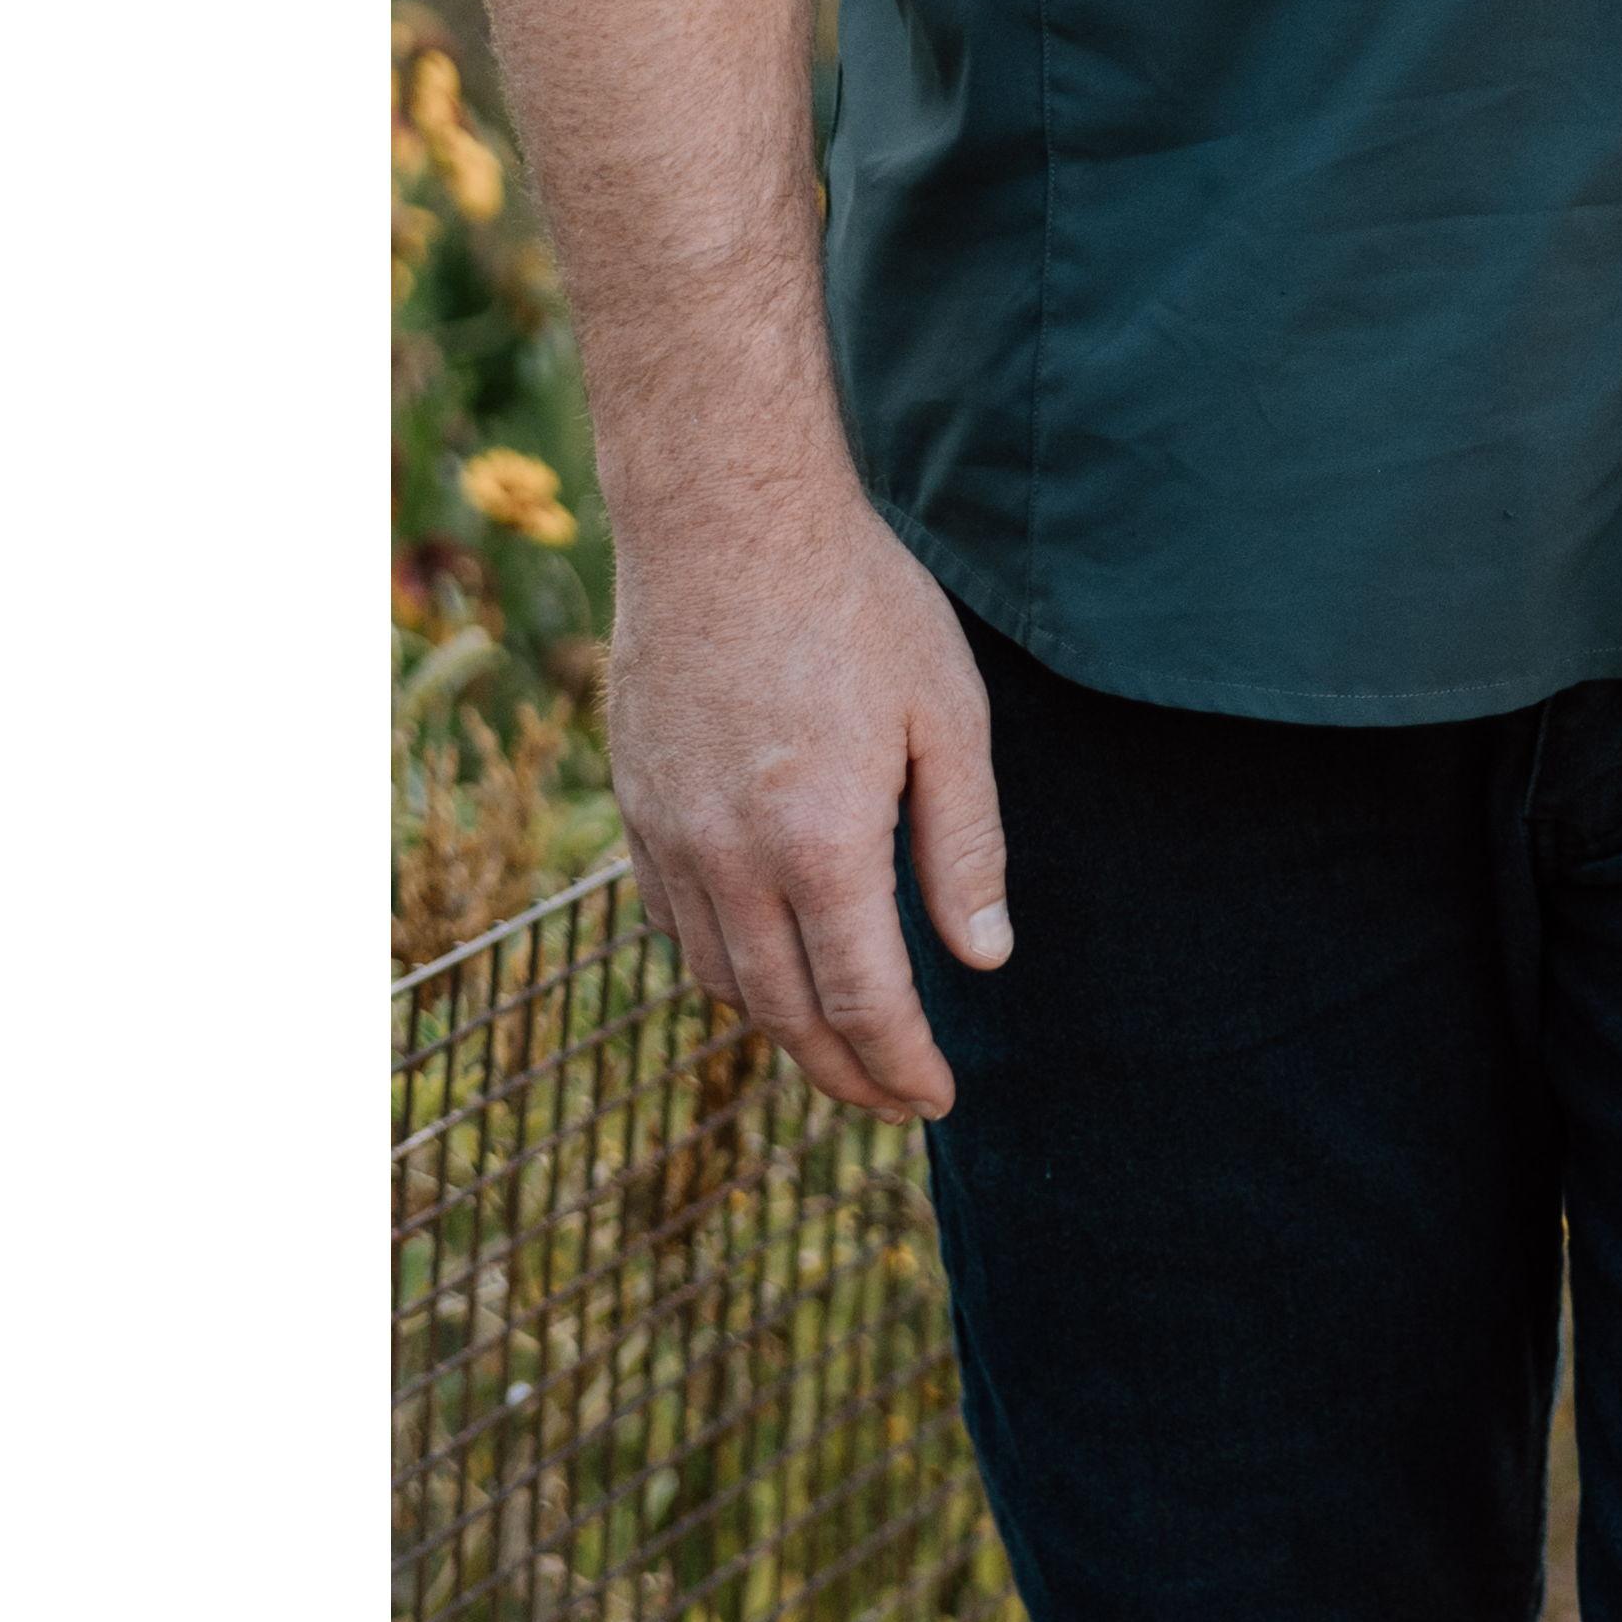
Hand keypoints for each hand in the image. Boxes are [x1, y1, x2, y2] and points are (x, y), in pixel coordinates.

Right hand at [605, 484, 1013, 1115]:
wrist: (725, 521)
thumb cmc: (856, 603)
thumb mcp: (948, 714)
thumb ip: (965, 845)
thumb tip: (986, 958)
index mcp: (822, 843)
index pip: (864, 1003)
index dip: (902, 1066)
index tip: (938, 1100)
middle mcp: (733, 860)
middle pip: (787, 1015)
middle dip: (847, 1075)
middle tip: (896, 1100)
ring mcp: (672, 839)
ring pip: (724, 981)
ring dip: (784, 1031)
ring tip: (841, 1046)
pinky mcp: (635, 809)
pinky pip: (676, 927)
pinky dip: (725, 970)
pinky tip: (766, 966)